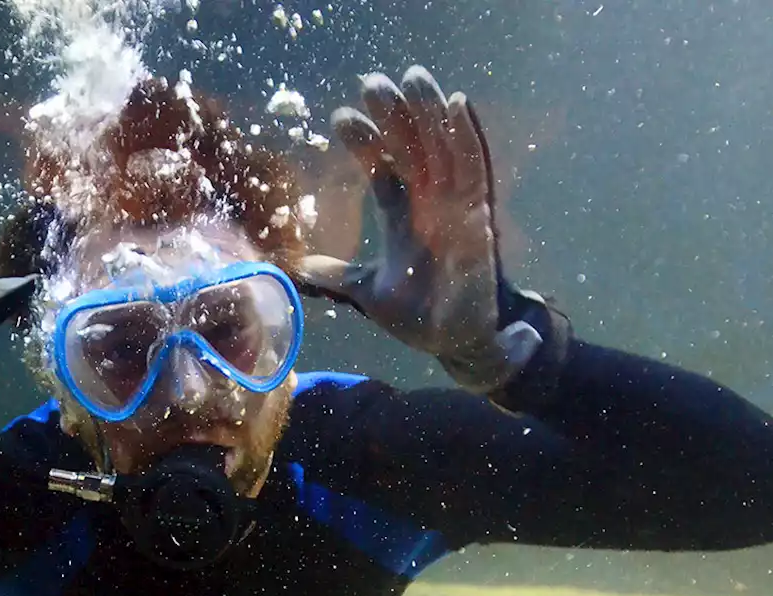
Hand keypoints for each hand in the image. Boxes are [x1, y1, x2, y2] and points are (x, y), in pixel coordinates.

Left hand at [300, 66, 540, 391]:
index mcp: (404, 217)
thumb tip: (293, 269)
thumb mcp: (366, 292)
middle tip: (372, 81)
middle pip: (412, 148)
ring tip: (413, 78)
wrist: (457, 341)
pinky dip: (468, 136)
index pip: (385, 170)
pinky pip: (475, 168)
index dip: (366, 142)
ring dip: (429, 112)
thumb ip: (335, 276)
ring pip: (442, 148)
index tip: (340, 118)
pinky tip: (457, 103)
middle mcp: (429, 204)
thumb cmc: (417, 314)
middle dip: (394, 114)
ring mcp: (455, 207)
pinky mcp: (479, 216)